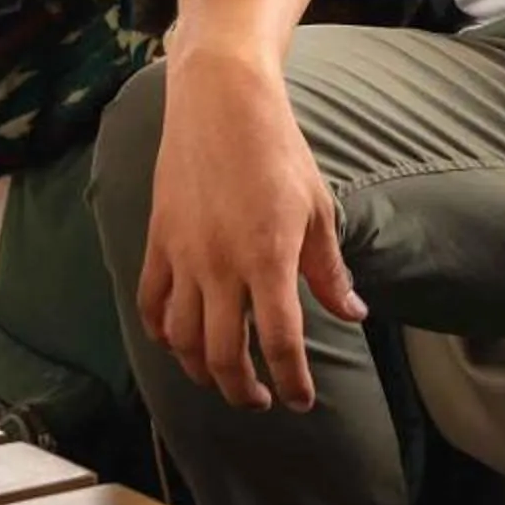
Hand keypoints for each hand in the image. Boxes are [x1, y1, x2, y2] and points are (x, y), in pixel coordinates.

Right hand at [136, 47, 365, 412]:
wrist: (222, 103)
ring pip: (180, 339)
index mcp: (268, 257)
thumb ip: (329, 269)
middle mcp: (220, 265)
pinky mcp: (157, 241)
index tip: (301, 401)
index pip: (279, 341)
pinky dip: (162, 334)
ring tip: (224, 379)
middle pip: (223, 354)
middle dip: (244, 389)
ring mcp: (182, 255)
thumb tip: (353, 313)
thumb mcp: (318, 208)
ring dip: (202, 371)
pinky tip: (178, 345)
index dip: (291, 379)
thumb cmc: (279, 151)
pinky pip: (151, 304)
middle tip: (262, 400)